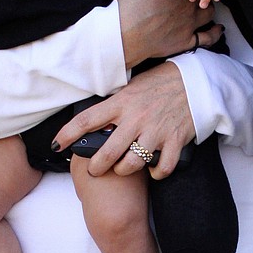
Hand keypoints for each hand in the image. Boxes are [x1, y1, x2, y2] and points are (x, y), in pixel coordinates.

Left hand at [52, 62, 194, 178]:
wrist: (195, 80)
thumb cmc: (160, 83)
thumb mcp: (132, 87)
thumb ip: (114, 103)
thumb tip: (94, 119)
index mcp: (121, 102)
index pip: (86, 120)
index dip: (67, 135)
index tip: (56, 145)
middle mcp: (136, 118)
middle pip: (107, 152)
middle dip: (96, 166)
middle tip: (94, 169)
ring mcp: (156, 131)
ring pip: (131, 163)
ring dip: (123, 170)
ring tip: (122, 168)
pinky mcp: (174, 140)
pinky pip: (162, 167)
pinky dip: (156, 173)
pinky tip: (152, 170)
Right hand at [117, 0, 223, 68]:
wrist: (125, 35)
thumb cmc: (130, 2)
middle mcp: (189, 3)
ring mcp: (189, 24)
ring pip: (209, 13)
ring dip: (210, 9)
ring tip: (206, 6)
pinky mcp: (185, 42)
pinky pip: (207, 39)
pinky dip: (214, 33)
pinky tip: (217, 30)